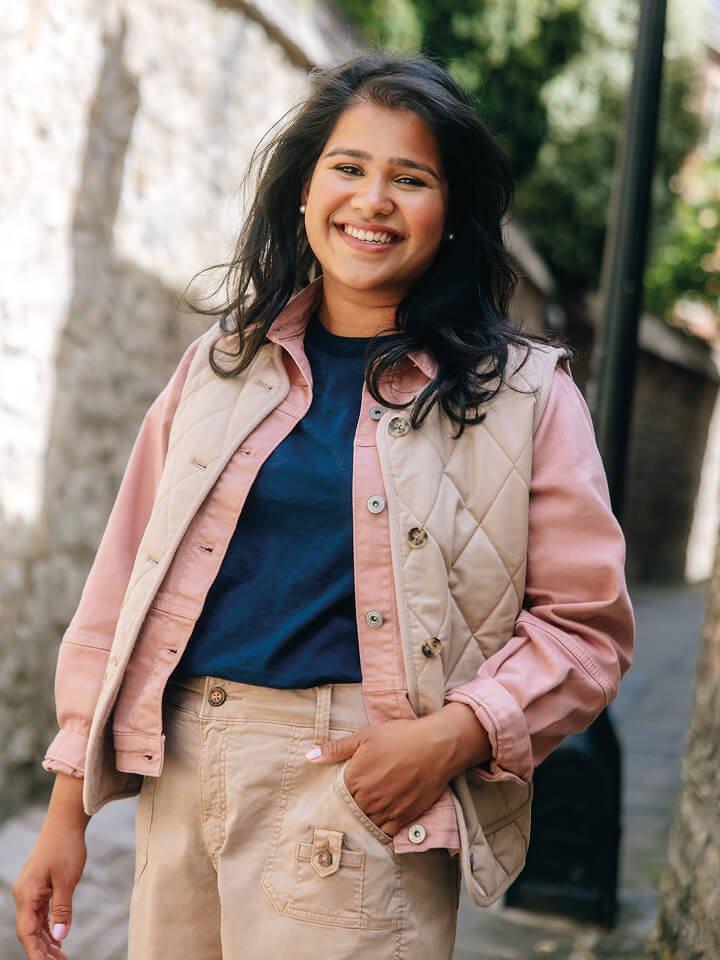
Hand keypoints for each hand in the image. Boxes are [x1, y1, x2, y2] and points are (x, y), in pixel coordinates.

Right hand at [12, 820, 85, 959]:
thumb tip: (59, 937)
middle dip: (42, 951)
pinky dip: (48, 926)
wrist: (65, 822)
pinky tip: (57, 938)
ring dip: (46, 940)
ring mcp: (30, 890)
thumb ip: (62, 910)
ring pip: (35, 923)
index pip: (27, 933)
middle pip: (29, 931)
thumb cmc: (66, 847)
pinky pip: (40, 913)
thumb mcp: (67, 880)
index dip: (36, 953)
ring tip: (60, 957)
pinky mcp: (39, 886)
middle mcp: (24, 895)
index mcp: (26, 895)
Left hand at [306, 703, 490, 836]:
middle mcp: (368, 798)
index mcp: (355, 778)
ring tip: (361, 816)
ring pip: (366, 824)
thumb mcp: (366, 736)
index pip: (336, 795)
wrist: (437, 746)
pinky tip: (377, 824)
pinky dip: (379, 830)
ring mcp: (387, 810)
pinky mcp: (404, 817)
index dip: (335, 794)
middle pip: (350, 812)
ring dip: (361, 821)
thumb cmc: (401, 736)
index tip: (334, 795)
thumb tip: (309, 756)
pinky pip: (386, 832)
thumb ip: (336, 749)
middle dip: (347, 809)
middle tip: (346, 808)